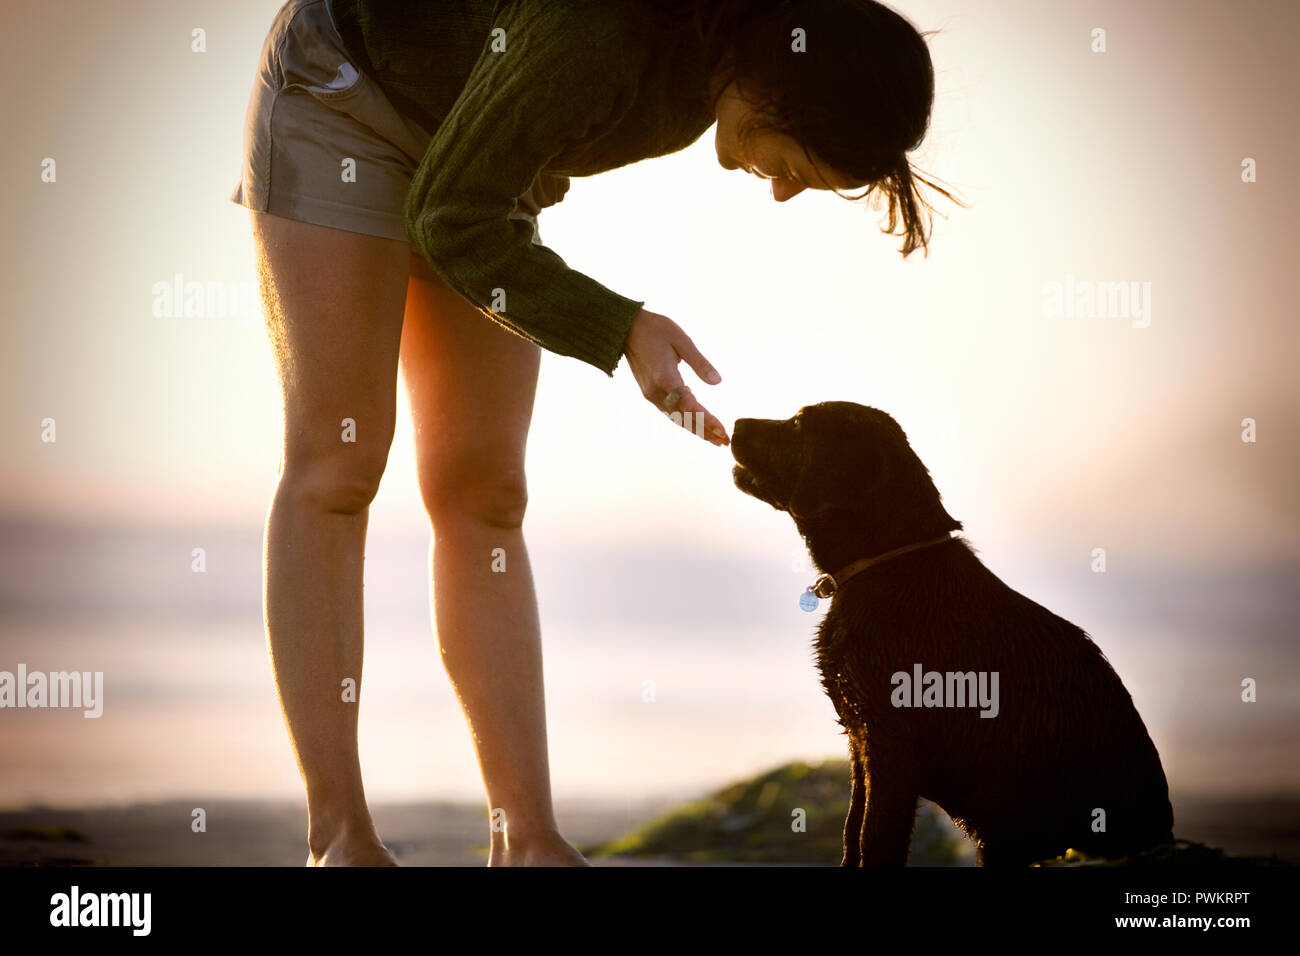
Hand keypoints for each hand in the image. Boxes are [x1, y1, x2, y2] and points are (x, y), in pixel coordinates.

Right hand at [623, 308, 728, 445]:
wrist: (626, 329)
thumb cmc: (656, 329)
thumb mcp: (682, 340)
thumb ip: (700, 363)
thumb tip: (717, 382)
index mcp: (665, 378)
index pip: (690, 407)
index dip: (707, 421)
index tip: (723, 431)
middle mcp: (656, 392)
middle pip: (684, 419)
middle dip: (705, 431)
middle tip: (725, 442)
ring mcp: (651, 394)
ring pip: (677, 419)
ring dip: (696, 430)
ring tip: (715, 439)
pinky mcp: (649, 393)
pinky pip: (670, 412)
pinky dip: (685, 421)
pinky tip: (697, 425)